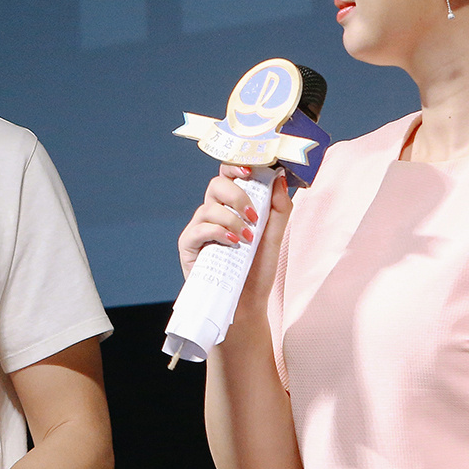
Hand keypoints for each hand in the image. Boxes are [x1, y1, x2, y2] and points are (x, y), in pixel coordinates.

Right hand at [176, 165, 293, 277]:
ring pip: (209, 206)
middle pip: (216, 184)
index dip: (236, 166)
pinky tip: (233, 243)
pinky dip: (218, 232)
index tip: (250, 170)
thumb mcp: (275, 236)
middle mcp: (213, 212)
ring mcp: (199, 228)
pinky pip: (199, 228)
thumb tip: (279, 177)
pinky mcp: (189, 245)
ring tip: (246, 238)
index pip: (228, 174)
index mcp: (232, 205)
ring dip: (232, 220)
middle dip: (237, 195)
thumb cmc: (258, 269)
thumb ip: (279, 207)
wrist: (247, 303)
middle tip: (253, 215)